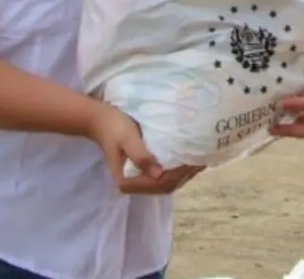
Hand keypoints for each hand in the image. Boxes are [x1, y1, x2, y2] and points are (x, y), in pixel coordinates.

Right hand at [88, 104, 203, 194]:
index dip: (180, 175)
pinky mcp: (144, 169)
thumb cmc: (113, 127)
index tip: (196, 161)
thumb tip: (159, 173)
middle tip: (204, 158)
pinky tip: (189, 157)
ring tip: (201, 157)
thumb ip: (140, 156)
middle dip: (186, 174)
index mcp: (128, 182)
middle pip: (167, 186)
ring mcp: (140, 178)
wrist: (99, 119)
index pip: (161, 184)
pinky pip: (164, 174)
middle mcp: (134, 185)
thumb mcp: (127, 139)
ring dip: (184, 172)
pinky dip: (178, 168)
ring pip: (168, 182)